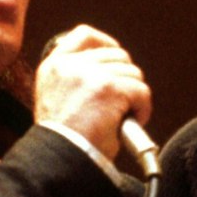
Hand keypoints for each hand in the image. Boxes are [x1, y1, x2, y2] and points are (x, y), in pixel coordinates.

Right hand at [34, 25, 151, 160]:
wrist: (58, 161)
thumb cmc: (62, 141)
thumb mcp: (56, 99)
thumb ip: (75, 80)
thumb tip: (111, 72)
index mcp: (53, 67)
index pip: (84, 35)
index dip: (106, 43)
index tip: (115, 55)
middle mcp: (70, 66)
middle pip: (117, 55)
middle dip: (125, 79)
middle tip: (121, 103)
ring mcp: (90, 75)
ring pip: (133, 74)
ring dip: (134, 96)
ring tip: (123, 117)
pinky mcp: (110, 89)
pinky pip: (141, 91)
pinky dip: (143, 108)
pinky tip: (132, 121)